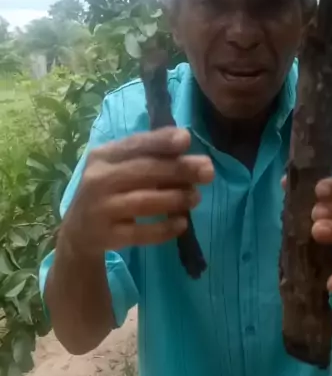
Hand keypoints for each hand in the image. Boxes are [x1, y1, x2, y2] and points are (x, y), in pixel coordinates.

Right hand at [60, 127, 213, 255]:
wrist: (79, 232)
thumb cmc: (109, 191)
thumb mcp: (119, 168)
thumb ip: (149, 155)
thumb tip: (186, 142)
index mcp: (103, 156)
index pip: (134, 145)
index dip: (160, 141)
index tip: (186, 139)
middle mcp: (98, 180)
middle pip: (143, 171)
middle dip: (179, 170)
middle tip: (208, 172)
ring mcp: (100, 209)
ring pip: (143, 201)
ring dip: (175, 199)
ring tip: (196, 198)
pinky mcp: (106, 236)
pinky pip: (140, 233)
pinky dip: (164, 229)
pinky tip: (182, 224)